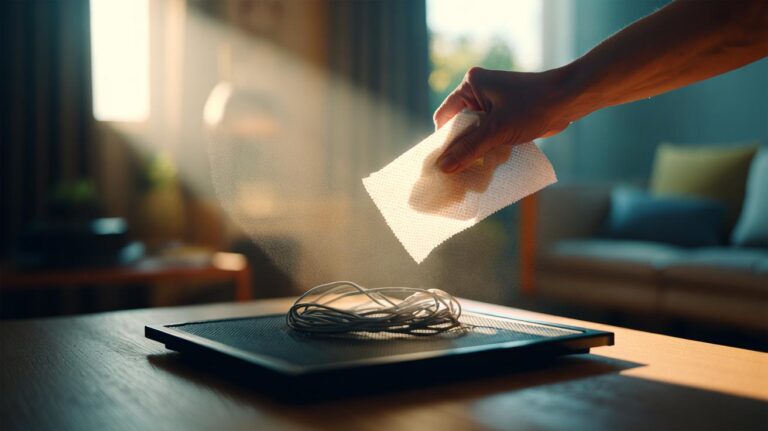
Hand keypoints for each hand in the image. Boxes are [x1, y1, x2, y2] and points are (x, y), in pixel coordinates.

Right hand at [433, 67, 574, 173]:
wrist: (570, 98)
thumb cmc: (534, 106)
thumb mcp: (497, 130)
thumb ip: (469, 149)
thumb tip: (443, 167)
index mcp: (470, 85)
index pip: (445, 117)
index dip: (443, 141)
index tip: (443, 164)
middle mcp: (478, 91)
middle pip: (459, 126)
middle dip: (461, 148)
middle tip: (457, 173)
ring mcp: (493, 102)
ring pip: (475, 132)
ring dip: (476, 150)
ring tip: (473, 172)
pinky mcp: (505, 113)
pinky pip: (489, 133)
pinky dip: (489, 147)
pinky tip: (489, 164)